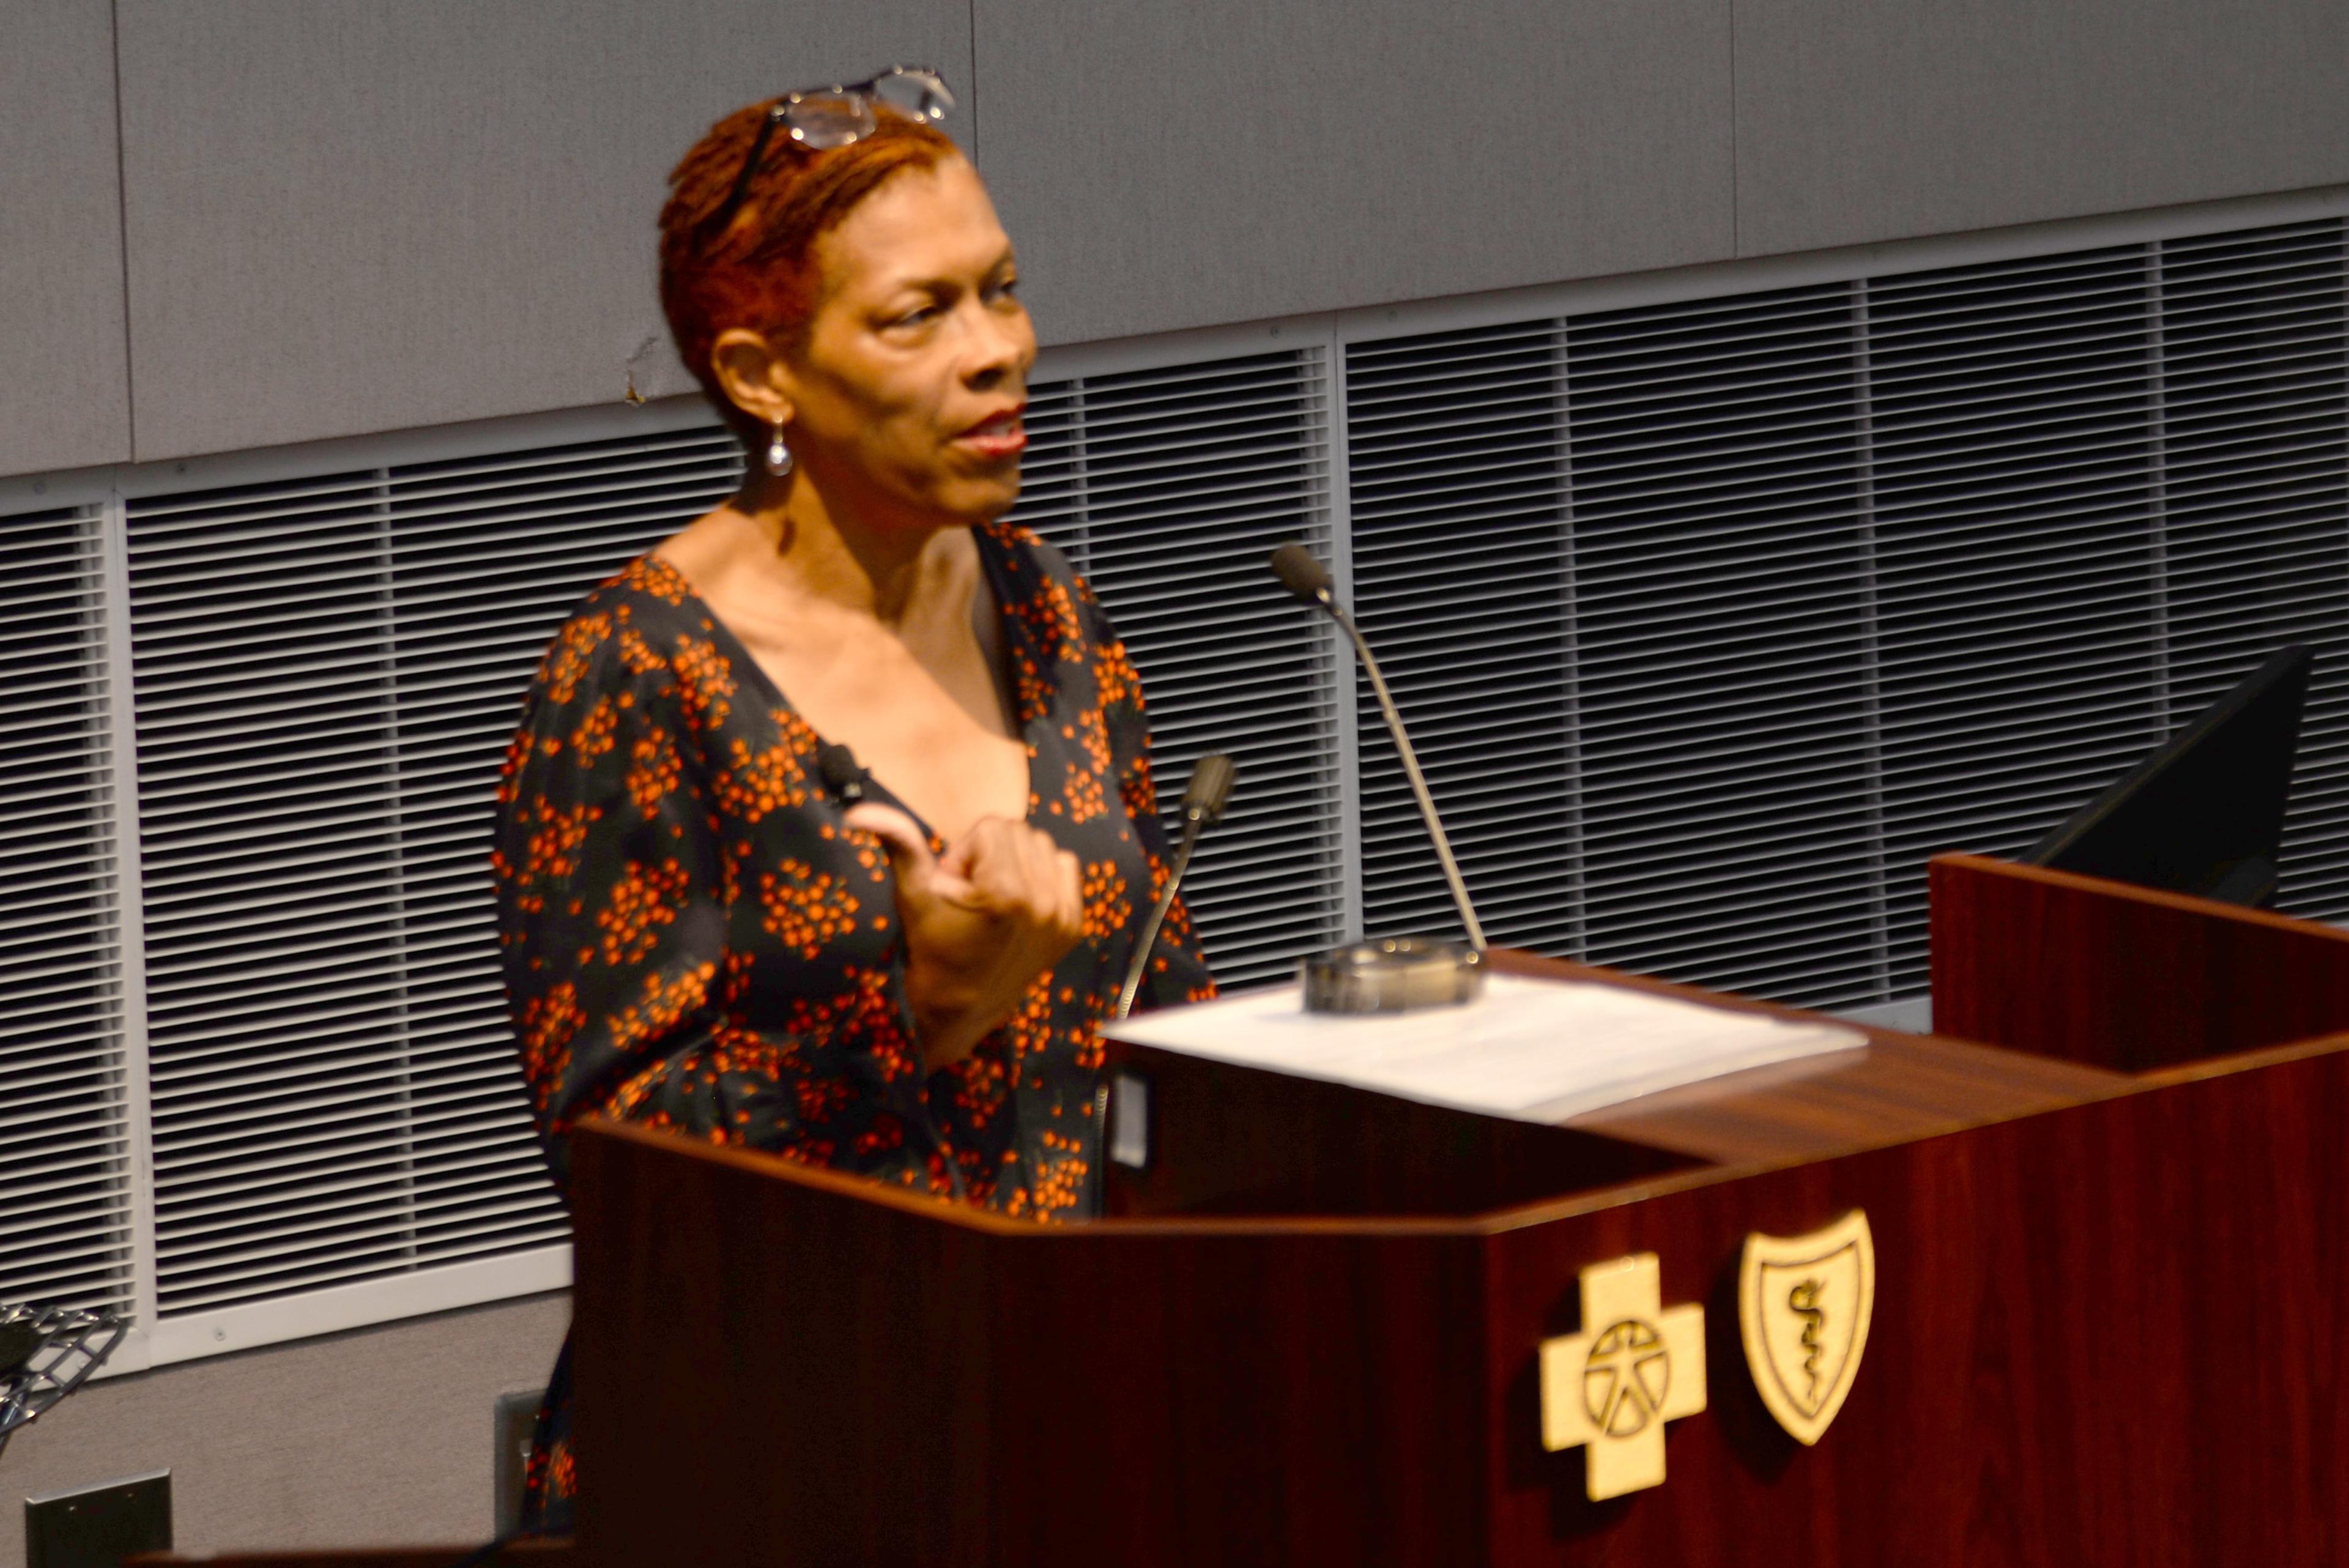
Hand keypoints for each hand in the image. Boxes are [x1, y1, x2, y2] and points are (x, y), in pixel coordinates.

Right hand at [844, 804, 1083, 1069]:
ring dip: (1017, 862)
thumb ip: (900, 846)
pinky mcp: (1073, 925)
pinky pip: (1066, 868)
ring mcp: (1062, 916)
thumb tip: (860, 811)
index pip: (991, 827)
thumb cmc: (930, 949)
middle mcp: (1042, 901)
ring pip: (1043, 847)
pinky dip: (1043, 876)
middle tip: (972, 895)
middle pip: (1019, 833)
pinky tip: (1019, 904)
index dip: (964, 854)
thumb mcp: (913, 896)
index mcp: (1006, 890)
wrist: (959, 1008)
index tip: (954, 888)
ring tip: (994, 900)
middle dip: (990, 855)